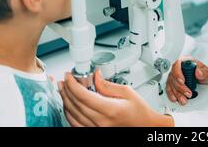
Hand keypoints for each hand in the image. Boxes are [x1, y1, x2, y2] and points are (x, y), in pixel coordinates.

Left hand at [58, 70, 173, 126]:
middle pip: (76, 104)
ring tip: (63, 90)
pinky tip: (68, 105)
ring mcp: (96, 128)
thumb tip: (95, 76)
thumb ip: (107, 84)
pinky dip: (68, 113)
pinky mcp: (94, 131)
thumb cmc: (139, 111)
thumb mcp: (127, 92)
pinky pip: (75, 124)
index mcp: (110, 109)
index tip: (69, 76)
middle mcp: (101, 121)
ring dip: (65, 101)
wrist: (144, 125)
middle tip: (64, 80)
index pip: (84, 96)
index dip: (72, 85)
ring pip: (72, 115)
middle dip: (66, 90)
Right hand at [166, 56, 207, 104]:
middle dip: (180, 87)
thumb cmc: (204, 75)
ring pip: (171, 84)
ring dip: (177, 93)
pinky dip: (172, 95)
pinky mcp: (172, 84)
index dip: (178, 73)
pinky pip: (169, 89)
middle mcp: (178, 68)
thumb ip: (205, 73)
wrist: (204, 82)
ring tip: (184, 99)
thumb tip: (198, 72)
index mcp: (186, 61)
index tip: (182, 81)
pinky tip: (175, 99)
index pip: (178, 64)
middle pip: (173, 76)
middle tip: (188, 93)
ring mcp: (174, 76)